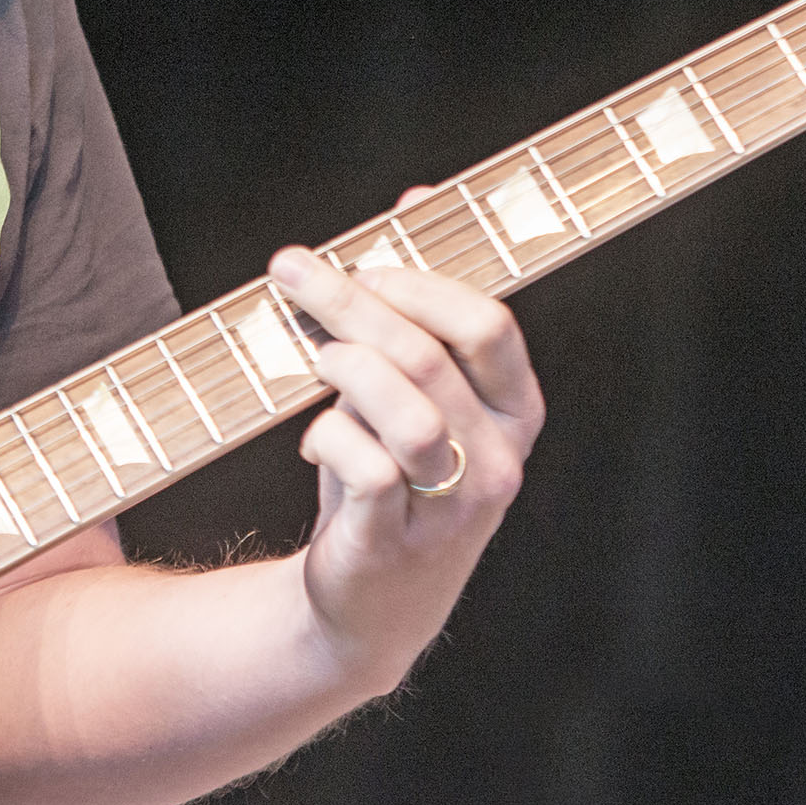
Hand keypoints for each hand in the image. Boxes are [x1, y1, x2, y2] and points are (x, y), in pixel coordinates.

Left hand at [269, 186, 544, 690]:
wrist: (368, 607)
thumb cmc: (391, 479)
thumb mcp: (416, 395)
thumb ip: (422, 304)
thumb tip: (418, 198)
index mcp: (514, 413)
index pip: (489, 327)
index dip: (421, 283)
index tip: (362, 261)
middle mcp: (496, 461)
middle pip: (427, 356)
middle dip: (349, 301)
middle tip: (291, 270)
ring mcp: (452, 510)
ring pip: (403, 411)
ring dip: (343, 368)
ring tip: (310, 358)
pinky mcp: (397, 544)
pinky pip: (366, 470)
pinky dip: (327, 440)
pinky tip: (312, 441)